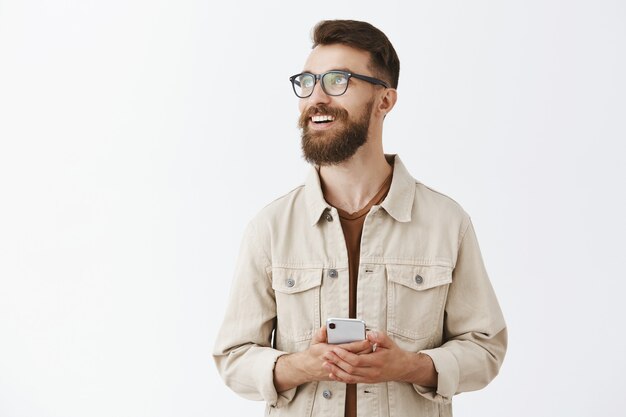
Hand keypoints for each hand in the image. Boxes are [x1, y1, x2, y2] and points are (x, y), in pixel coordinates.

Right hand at [273, 325, 371, 391]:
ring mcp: (339, 368)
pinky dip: (361, 365)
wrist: (309, 369)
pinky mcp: (341, 374)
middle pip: (356, 355)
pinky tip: (364, 359)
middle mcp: (337, 361)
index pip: (349, 347)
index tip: (368, 339)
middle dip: (365, 350)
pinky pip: (354, 370)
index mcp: (331, 351)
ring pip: (357, 364)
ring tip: (370, 349)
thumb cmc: (314, 354)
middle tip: (372, 343)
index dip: (360, 343)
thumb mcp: (315, 341)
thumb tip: (326, 327)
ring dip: (364, 357)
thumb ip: (321, 333)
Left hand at [321, 330, 436, 386]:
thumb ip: (379, 337)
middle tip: (325, 354)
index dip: (344, 355)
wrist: (403, 368)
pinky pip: (351, 381)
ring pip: (349, 377)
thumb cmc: (395, 354)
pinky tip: (333, 374)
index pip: (357, 360)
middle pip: (350, 369)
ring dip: (336, 371)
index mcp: (377, 361)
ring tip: (325, 364)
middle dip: (336, 362)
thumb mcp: (389, 342)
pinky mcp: (367, 381)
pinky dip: (341, 378)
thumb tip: (369, 334)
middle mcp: (372, 372)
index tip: (335, 348)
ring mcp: (369, 378)